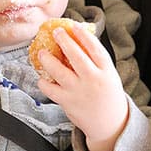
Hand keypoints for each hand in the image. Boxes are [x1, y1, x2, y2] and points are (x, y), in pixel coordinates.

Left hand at [37, 22, 128, 150]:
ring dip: (47, 59)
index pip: (96, 50)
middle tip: (55, 32)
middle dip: (64, 42)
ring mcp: (79, 91)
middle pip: (77, 56)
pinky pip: (50, 89)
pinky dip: (43, 82)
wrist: (110, 124)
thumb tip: (77, 39)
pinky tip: (41, 77)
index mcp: (106, 72)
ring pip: (59, 71)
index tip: (74, 26)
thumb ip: (95, 61)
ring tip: (41, 52)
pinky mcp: (67, 102)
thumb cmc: (106, 95)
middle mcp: (93, 80)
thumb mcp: (108, 76)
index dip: (84, 36)